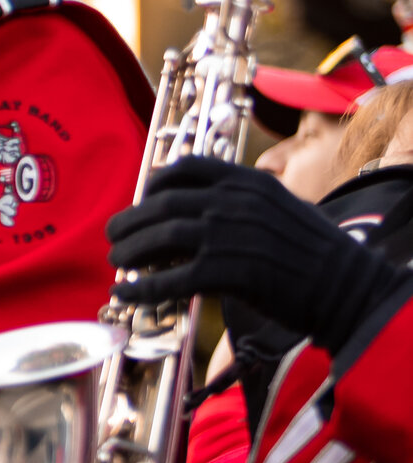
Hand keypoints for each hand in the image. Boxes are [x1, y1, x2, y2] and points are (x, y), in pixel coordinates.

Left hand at [108, 157, 405, 350]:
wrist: (347, 285)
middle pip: (163, 203)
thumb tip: (195, 212)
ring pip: (161, 236)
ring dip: (131, 251)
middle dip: (131, 220)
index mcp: (248, 181)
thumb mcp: (278, 207)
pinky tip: (129, 294)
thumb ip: (239, 202)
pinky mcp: (230, 272)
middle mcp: (235, 202)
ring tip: (118, 262)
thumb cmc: (312, 251)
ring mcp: (231, 235)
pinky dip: (145, 287)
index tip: (142, 199)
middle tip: (115, 236)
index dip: (155, 184)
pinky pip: (173, 278)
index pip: (187, 168)